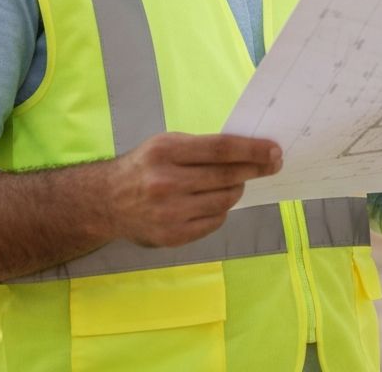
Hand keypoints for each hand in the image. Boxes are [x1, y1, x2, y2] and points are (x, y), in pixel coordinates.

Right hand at [106, 132, 281, 247]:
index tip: (274, 150)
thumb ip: (202, 147)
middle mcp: (166, 183)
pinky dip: (222, 209)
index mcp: (166, 152)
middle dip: (255, 168)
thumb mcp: (166, 144)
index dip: (252, 149)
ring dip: (238, 189)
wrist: (107, 202)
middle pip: (226, 176)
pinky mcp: (172, 236)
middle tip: (273, 163)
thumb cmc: (145, 166)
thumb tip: (248, 150)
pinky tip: (217, 200)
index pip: (221, 149)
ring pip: (224, 200)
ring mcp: (169, 213)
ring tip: (238, 182)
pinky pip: (214, 221)